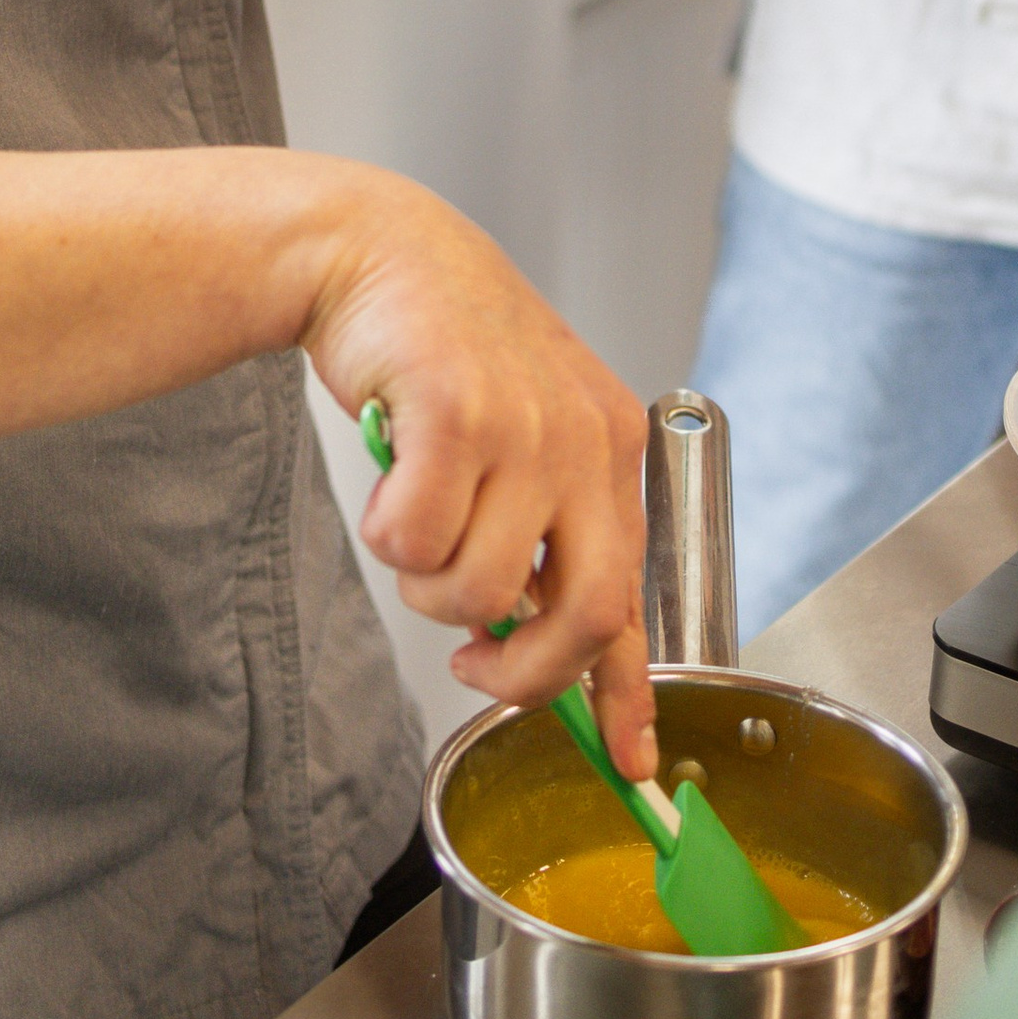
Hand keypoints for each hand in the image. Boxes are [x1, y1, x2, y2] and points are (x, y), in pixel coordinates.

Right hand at [305, 174, 655, 774]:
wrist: (381, 252)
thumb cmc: (447, 354)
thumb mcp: (526, 436)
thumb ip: (545, 530)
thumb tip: (536, 642)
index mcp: (613, 449)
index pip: (636, 596)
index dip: (631, 694)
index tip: (633, 766)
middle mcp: (586, 439)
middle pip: (580, 616)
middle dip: (519, 671)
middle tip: (471, 661)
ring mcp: (525, 424)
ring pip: (480, 591)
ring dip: (429, 582)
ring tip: (417, 514)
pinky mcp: (457, 411)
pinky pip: (414, 540)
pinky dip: (387, 530)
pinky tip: (391, 477)